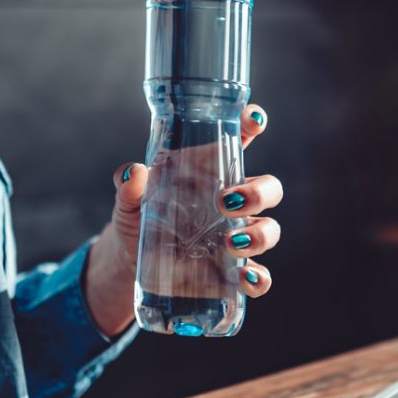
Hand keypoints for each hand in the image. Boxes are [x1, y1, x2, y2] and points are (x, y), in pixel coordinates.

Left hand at [83, 105, 280, 336]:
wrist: (130, 264)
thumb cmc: (138, 218)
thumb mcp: (128, 200)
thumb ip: (128, 185)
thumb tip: (133, 172)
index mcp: (211, 174)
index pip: (240, 142)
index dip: (252, 125)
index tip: (253, 117)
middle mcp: (233, 204)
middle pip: (268, 189)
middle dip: (258, 193)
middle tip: (226, 202)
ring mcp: (236, 238)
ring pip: (269, 230)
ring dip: (259, 235)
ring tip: (230, 242)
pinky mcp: (232, 273)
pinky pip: (259, 276)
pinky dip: (260, 279)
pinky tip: (247, 279)